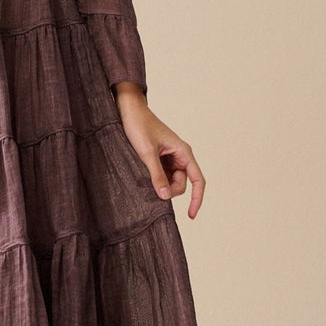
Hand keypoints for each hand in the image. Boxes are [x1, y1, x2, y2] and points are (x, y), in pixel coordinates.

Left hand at [113, 85, 205, 218]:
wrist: (128, 110)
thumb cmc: (139, 126)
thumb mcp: (146, 153)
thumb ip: (156, 175)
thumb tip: (164, 196)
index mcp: (183, 152)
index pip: (198, 180)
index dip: (197, 199)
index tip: (191, 215)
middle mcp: (180, 156)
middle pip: (181, 184)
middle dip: (169, 190)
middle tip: (152, 189)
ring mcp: (169, 158)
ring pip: (171, 181)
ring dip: (160, 185)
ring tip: (144, 176)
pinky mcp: (159, 159)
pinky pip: (162, 176)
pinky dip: (155, 180)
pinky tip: (144, 177)